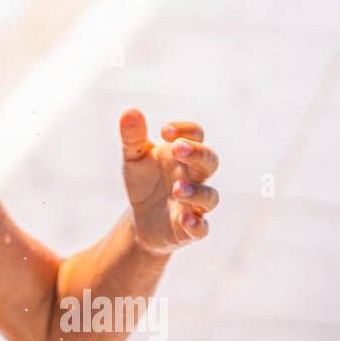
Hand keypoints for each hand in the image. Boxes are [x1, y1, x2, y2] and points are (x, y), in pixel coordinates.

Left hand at [118, 109, 218, 255]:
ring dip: (196, 192)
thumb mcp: (133, 158)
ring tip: (176, 189)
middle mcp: (194, 176)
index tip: (164, 131)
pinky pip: (201, 228)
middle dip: (198, 153)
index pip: (196, 134)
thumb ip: (132, 137)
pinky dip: (196, 225)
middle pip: (210, 161)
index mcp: (182, 154)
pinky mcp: (190, 228)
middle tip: (178, 149)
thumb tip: (129, 112)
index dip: (185, 130)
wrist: (140, 218)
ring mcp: (195, 203)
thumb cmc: (143, 181)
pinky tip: (184, 219)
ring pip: (210, 196)